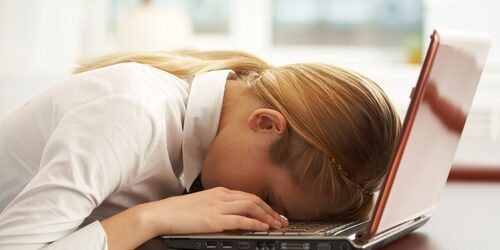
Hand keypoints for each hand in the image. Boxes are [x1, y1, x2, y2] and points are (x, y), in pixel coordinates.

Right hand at [143, 187, 288, 235]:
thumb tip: (234, 218)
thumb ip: (219, 208)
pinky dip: (254, 222)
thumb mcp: (203, 205)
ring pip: (251, 206)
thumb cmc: (179, 211)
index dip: (264, 204)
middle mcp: (222, 196)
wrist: (163, 213)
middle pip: (254, 199)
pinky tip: (264, 227)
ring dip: (268, 216)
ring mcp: (218, 206)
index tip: (274, 213)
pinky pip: (240, 219)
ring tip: (278, 225)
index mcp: (220, 192)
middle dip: (271, 210)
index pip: (248, 195)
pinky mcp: (214, 219)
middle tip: (283, 220)